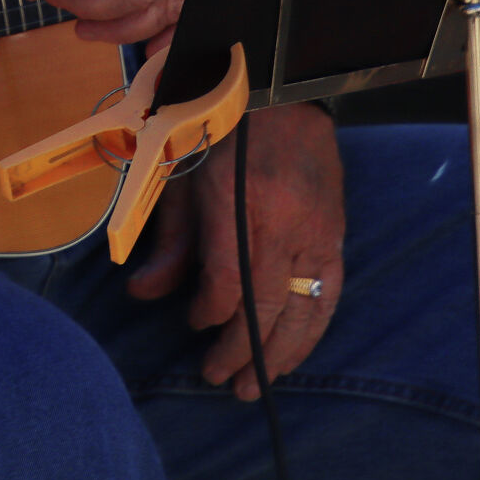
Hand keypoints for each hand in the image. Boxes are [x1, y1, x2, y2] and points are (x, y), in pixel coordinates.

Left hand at [125, 103, 344, 399]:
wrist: (281, 96)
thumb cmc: (223, 134)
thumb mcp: (184, 178)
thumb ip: (169, 240)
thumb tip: (142, 293)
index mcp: (242, 204)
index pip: (229, 284)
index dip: (209, 314)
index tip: (193, 322)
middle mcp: (287, 225)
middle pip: (267, 308)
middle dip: (242, 351)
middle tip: (220, 379)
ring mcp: (318, 232)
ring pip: (304, 311)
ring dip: (279, 355)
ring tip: (255, 384)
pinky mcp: (337, 236)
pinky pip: (330, 296)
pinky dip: (311, 331)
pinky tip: (293, 353)